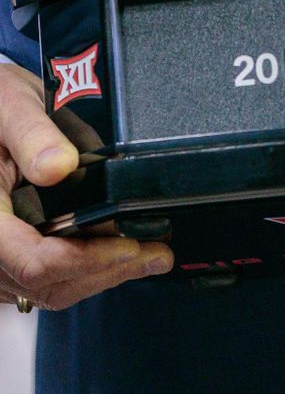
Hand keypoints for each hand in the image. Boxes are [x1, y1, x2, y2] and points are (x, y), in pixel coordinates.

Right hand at [0, 64, 172, 310]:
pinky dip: (88, 273)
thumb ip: (32, 134)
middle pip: (46, 282)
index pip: (31, 260)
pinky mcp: (11, 257)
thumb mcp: (13, 105)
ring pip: (50, 289)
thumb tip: (59, 166)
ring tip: (153, 257)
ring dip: (104, 276)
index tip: (130, 246)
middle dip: (107, 271)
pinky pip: (47, 282)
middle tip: (158, 254)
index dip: (84, 260)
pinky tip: (124, 256)